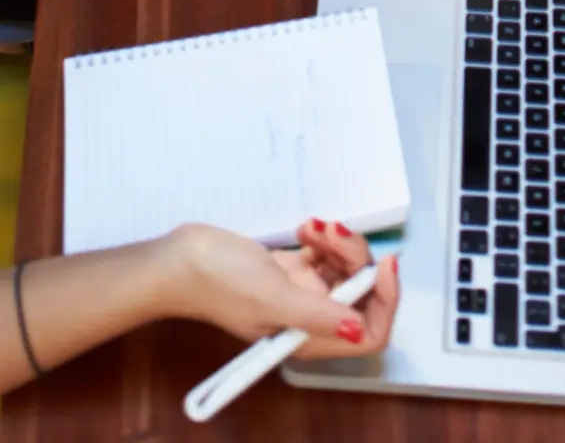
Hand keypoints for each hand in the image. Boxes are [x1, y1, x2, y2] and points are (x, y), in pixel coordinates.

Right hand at [166, 219, 398, 359]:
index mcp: (308, 336)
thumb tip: (359, 328)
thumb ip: (317, 315)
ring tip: (313, 227)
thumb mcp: (271, 297)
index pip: (367, 332)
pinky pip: (325, 255)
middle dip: (355, 259)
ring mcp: (300, 292)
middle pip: (359, 293)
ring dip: (337, 243)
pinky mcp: (290, 270)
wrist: (180, 260)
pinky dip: (323, 239)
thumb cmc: (219, 281)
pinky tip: (305, 227)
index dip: (383, 301)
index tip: (383, 264)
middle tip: (332, 233)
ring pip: (344, 270)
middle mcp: (310, 318)